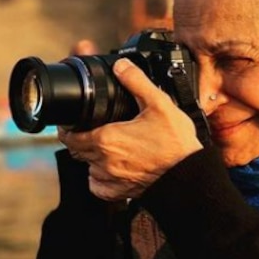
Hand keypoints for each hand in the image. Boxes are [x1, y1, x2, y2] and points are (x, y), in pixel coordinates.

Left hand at [58, 58, 202, 201]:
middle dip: (81, 139)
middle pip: (76, 150)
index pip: (68, 134)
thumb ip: (137, 82)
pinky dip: (100, 178)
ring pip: (87, 167)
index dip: (68, 126)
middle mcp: (103, 160)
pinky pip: (98, 186)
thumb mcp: (160, 105)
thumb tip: (122, 66)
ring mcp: (111, 179)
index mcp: (106, 138)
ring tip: (108, 148)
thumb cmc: (177, 145)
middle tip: (94, 130)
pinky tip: (112, 169)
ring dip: (92, 157)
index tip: (74, 122)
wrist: (190, 176)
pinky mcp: (120, 192)